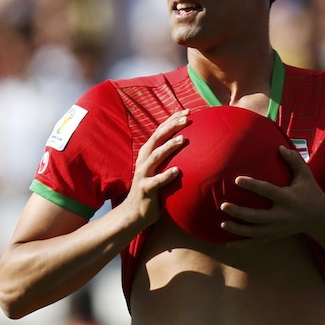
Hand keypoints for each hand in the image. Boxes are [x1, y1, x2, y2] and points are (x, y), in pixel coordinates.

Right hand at [119, 109, 189, 227]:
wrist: (135, 213)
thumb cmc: (152, 191)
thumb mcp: (159, 171)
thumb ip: (169, 159)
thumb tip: (190, 148)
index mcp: (147, 154)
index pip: (160, 131)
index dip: (172, 120)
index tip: (187, 111)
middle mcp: (143, 160)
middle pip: (156, 138)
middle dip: (171, 127)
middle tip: (187, 118)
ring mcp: (143, 174)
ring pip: (155, 156)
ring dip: (169, 147)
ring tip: (183, 140)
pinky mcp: (145, 189)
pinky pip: (156, 181)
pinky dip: (166, 175)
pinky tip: (177, 171)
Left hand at [219, 145, 324, 242]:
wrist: (320, 218)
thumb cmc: (309, 192)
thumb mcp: (305, 175)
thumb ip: (294, 160)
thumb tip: (279, 146)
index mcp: (287, 198)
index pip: (268, 191)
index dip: (252, 185)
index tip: (237, 179)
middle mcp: (282, 215)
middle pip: (257, 216)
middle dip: (240, 213)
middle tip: (223, 205)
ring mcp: (277, 229)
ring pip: (255, 232)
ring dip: (238, 230)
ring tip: (222, 224)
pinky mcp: (275, 236)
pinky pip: (256, 243)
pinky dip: (242, 245)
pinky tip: (227, 244)